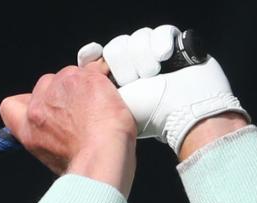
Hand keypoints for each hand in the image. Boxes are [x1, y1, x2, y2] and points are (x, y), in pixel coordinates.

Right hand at [0, 61, 136, 195]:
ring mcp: (60, 88)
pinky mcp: (82, 78)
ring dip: (83, 86)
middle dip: (63, 94)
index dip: (25, 102)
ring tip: (99, 107)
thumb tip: (65, 129)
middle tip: (82, 110)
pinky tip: (110, 96)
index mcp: (29, 130)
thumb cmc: (87, 165)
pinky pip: (93, 70)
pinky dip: (102, 80)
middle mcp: (39, 107)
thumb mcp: (56, 160)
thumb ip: (51, 137)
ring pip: (70, 75)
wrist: (103, 157)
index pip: (10, 106)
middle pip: (46, 84)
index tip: (42, 108)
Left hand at [78, 25, 248, 155]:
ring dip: (143, 57)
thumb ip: (90, 91)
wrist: (182, 114)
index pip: (102, 58)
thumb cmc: (146, 117)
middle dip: (125, 63)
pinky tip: (163, 57)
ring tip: (152, 74)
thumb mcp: (110, 105)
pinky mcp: (177, 48)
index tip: (91, 54)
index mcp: (119, 81)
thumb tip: (74, 74)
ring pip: (139, 39)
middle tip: (133, 80)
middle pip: (119, 46)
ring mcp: (156, 57)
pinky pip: (162, 33)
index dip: (95, 55)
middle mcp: (137, 67)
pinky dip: (161, 43)